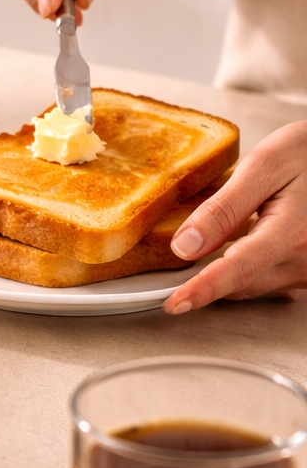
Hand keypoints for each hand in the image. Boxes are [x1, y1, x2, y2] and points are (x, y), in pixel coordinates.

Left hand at [164, 123, 306, 311]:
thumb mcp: (267, 164)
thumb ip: (226, 207)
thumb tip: (185, 246)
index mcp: (293, 233)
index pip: (238, 270)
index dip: (203, 289)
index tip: (174, 303)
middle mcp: (306, 261)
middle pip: (241, 284)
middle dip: (207, 277)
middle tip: (179, 259)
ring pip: (254, 284)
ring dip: (229, 270)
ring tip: (219, 236)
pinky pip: (271, 278)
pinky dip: (249, 266)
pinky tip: (245, 240)